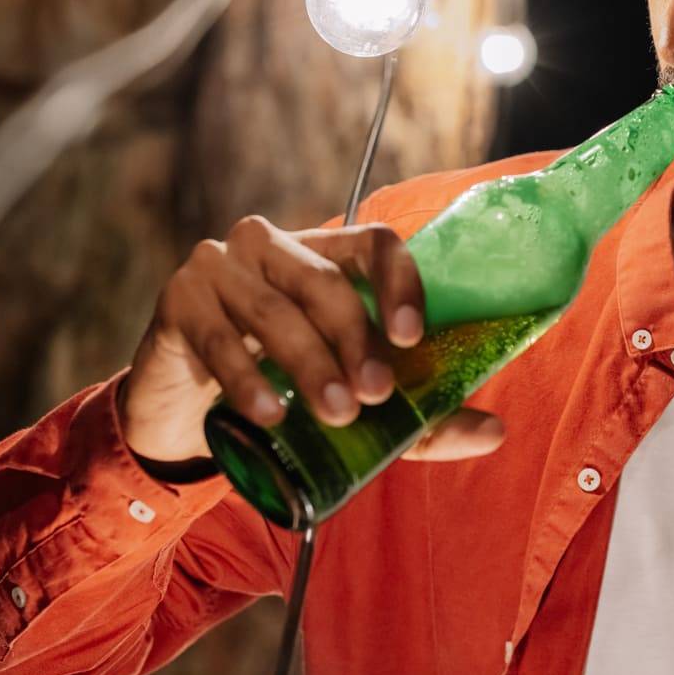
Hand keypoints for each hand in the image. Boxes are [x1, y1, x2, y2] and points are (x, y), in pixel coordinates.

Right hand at [120, 215, 503, 464]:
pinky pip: (219, 336)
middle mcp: (272, 244)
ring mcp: (220, 264)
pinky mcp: (179, 298)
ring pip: (275, 309)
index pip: (373, 243)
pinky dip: (248, 376)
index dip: (398, 284)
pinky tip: (271, 413)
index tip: (413, 339)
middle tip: (374, 396)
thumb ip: (420, 416)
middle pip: (326, 281)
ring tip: (333, 414)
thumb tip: (494, 431)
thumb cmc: (283, 392)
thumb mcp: (352, 401)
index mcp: (323, 252)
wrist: (185, 414)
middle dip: (356, 341)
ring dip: (309, 364)